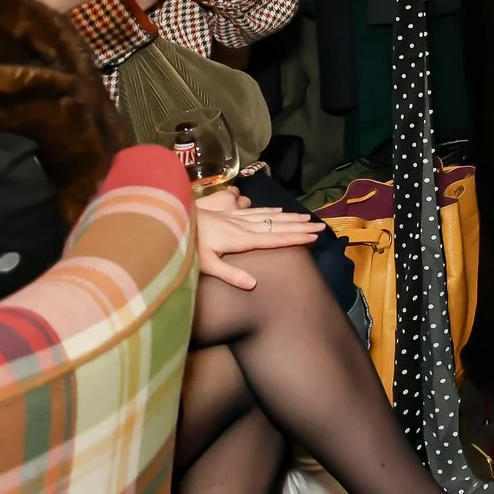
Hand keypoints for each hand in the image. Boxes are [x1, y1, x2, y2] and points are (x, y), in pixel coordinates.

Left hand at [194, 190, 323, 290]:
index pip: (274, 239)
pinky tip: (278, 210)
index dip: (295, 238)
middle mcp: (243, 227)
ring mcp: (236, 218)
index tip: (314, 237)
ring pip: (269, 217)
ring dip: (290, 217)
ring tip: (307, 217)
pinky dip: (271, 211)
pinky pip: (256, 211)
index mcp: (241, 240)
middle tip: (321, 225)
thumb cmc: (188, 245)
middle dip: (300, 226)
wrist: (172, 219)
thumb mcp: (206, 265)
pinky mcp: (228, 214)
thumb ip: (230, 275)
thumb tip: (254, 285)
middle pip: (277, 226)